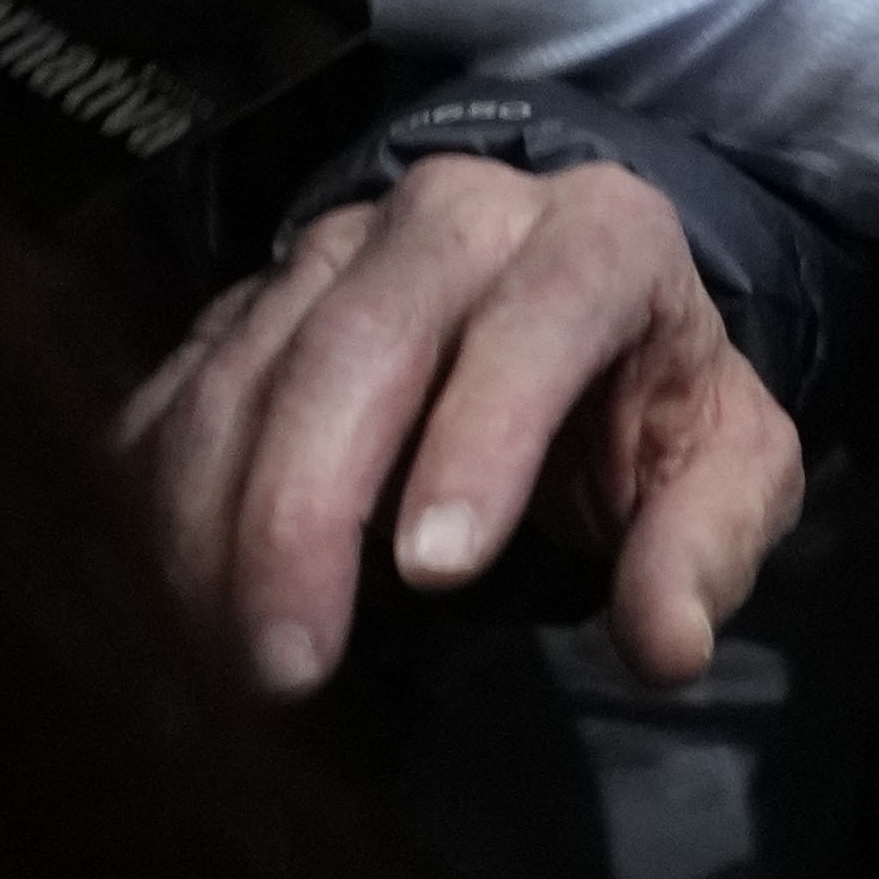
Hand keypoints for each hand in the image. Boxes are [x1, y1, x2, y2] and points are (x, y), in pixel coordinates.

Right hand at [123, 156, 809, 694]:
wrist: (570, 314)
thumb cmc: (650, 400)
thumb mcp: (725, 468)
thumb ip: (701, 548)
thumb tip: (669, 646)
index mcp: (601, 236)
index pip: (541, 315)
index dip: (483, 435)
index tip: (437, 569)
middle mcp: (457, 215)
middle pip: (360, 340)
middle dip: (308, 508)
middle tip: (289, 661)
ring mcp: (335, 248)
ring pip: (248, 368)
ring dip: (212, 522)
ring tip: (214, 662)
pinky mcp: (247, 301)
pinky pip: (177, 391)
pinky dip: (155, 499)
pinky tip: (153, 599)